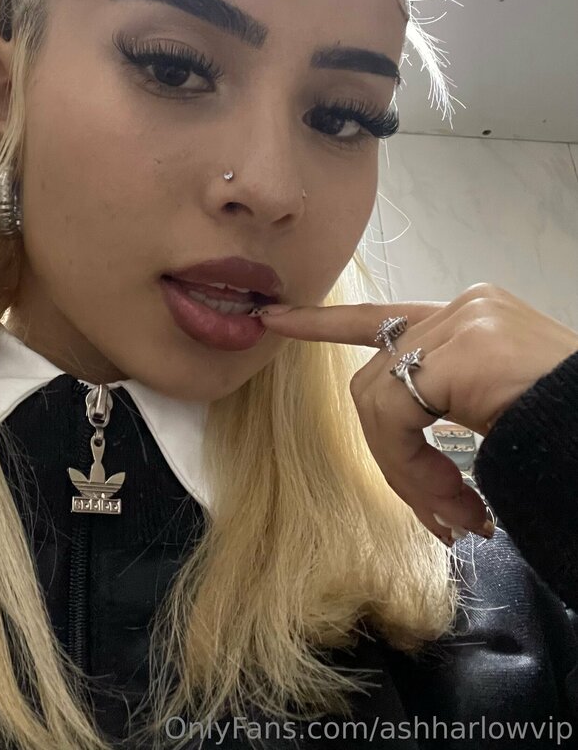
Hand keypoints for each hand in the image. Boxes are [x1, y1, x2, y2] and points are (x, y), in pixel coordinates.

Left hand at [257, 283, 577, 544]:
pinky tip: (460, 502)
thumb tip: (405, 452)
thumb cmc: (564, 430)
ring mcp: (463, 323)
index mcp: (470, 317)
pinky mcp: (464, 351)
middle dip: (392, 454)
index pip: (382, 318)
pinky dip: (412, 468)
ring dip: (407, 472)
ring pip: (378, 398)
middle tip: (443, 513)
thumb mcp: (497, 408)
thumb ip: (446, 403)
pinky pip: (397, 416)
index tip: (275, 319)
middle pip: (377, 378)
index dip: (323, 323)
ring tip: (459, 515)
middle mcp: (463, 308)